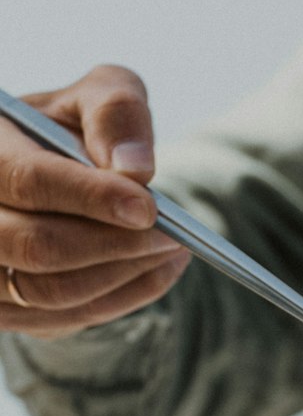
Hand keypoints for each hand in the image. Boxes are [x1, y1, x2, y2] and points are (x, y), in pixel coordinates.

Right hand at [0, 65, 189, 338]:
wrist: (47, 170)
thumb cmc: (72, 129)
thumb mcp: (96, 95)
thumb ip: (115, 111)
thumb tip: (136, 169)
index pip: (27, 180)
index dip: (90, 198)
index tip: (148, 209)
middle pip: (38, 247)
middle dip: (116, 245)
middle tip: (173, 236)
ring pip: (50, 293)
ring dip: (122, 277)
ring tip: (172, 249)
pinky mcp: (3, 308)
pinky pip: (59, 320)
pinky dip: (117, 300)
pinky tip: (154, 270)